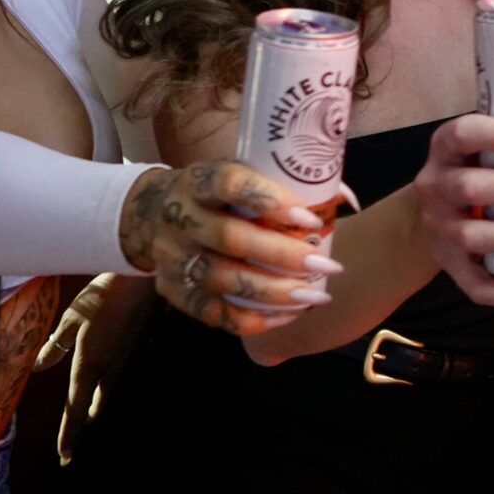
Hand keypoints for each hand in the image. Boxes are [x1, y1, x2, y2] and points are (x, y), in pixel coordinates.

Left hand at [35, 273, 155, 464]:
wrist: (143, 279)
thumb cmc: (102, 296)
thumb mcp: (71, 319)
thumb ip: (55, 346)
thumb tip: (38, 367)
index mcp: (89, 366)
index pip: (75, 408)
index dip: (69, 434)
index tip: (64, 457)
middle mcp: (109, 369)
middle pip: (95, 406)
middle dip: (84, 420)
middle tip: (74, 431)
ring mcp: (125, 358)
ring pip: (107, 391)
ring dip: (95, 402)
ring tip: (85, 407)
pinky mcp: (134, 346)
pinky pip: (116, 373)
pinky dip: (105, 381)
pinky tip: (100, 367)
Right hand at [116, 161, 336, 334]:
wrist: (148, 214)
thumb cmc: (214, 194)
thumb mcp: (236, 173)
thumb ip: (282, 182)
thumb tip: (345, 199)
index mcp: (200, 180)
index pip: (231, 184)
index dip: (271, 200)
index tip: (311, 218)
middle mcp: (180, 218)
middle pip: (230, 239)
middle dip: (282, 255)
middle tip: (326, 265)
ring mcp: (172, 257)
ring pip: (221, 280)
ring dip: (272, 293)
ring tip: (314, 297)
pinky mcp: (171, 290)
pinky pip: (211, 313)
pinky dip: (250, 320)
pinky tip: (286, 316)